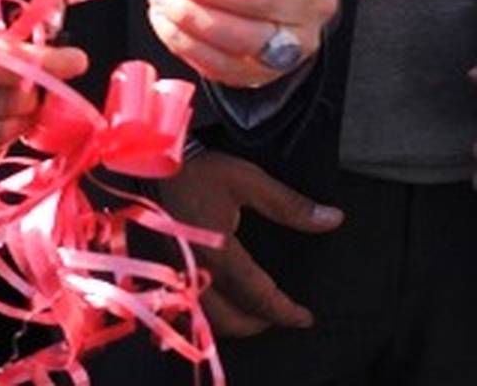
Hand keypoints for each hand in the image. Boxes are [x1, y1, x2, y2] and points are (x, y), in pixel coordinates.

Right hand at [158, 151, 342, 336]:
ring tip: (254, 314)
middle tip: (283, 316)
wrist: (151, 160)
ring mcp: (176, 271)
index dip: (284, 311)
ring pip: (205, 318)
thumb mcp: (248, 181)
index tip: (305, 317)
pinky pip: (186, 306)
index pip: (257, 296)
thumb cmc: (199, 170)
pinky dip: (206, 315)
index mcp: (218, 253)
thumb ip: (289, 205)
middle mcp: (195, 270)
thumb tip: (332, 219)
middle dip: (259, 324)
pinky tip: (217, 306)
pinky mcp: (166, 266)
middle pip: (230, 318)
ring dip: (233, 323)